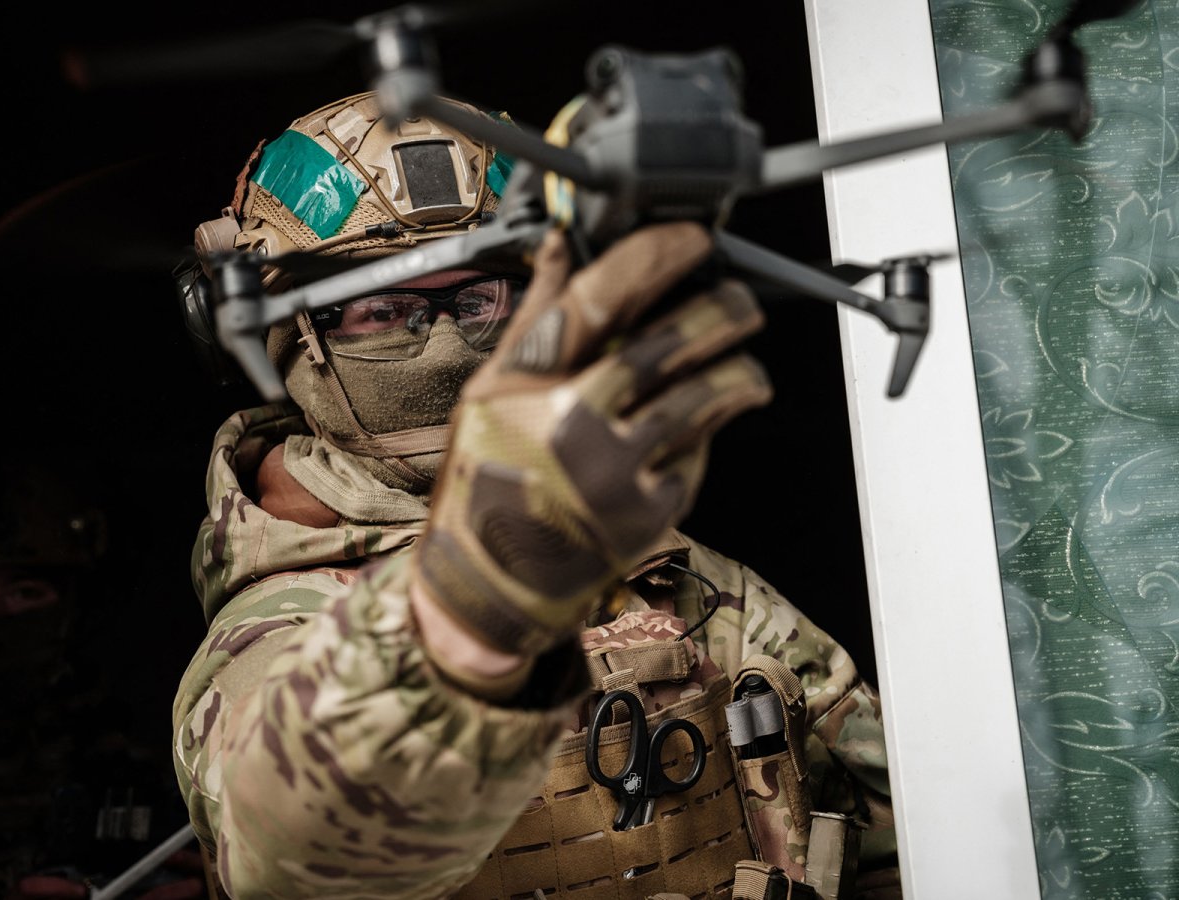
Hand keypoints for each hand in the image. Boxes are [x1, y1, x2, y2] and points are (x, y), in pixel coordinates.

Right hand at [412, 222, 771, 666]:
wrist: (487, 584)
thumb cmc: (484, 479)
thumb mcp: (489, 393)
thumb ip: (534, 318)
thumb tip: (559, 245)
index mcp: (527, 383)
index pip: (602, 296)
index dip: (656, 257)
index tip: (691, 240)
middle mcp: (572, 421)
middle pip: (669, 344)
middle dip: (722, 311)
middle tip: (741, 300)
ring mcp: (615, 470)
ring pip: (704, 396)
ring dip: (737, 369)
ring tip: (744, 361)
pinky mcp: (647, 511)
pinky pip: (699, 452)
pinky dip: (709, 432)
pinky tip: (704, 424)